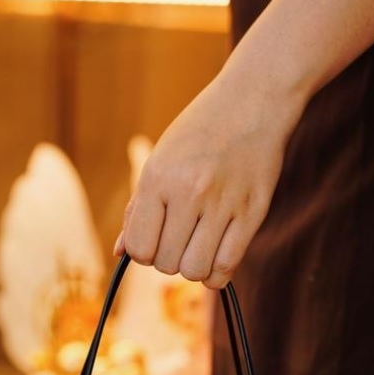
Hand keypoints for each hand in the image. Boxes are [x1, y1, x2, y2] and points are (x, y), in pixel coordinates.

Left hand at [115, 74, 296, 288]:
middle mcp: (189, 191)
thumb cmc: (199, 132)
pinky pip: (227, 265)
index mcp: (158, 177)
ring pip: (196, 270)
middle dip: (168, 260)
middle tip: (178, 239)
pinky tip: (215, 257)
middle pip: (167, 263)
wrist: (252, 102)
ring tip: (197, 247)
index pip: (139, 248)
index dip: (143, 252)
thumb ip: (139, 209)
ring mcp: (223, 203)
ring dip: (193, 267)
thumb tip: (120, 253)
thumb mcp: (160, 160)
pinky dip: (216, 273)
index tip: (153, 240)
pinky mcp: (253, 212)